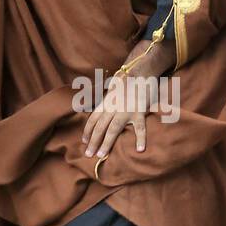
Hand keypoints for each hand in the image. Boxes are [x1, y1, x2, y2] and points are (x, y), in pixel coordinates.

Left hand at [81, 38, 173, 158]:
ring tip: (101, 155)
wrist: (141, 70)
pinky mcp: (140, 111)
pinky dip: (140, 139)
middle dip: (93, 141)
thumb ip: (107, 101)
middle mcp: (113, 107)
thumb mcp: (113, 89)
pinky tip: (139, 149)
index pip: (93, 119)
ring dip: (106, 143)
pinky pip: (140, 127)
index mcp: (106, 102)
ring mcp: (126, 110)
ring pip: (113, 129)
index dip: (87, 131)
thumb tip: (102, 112)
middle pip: (100, 127)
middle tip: (88, 154)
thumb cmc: (127, 80)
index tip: (84, 141)